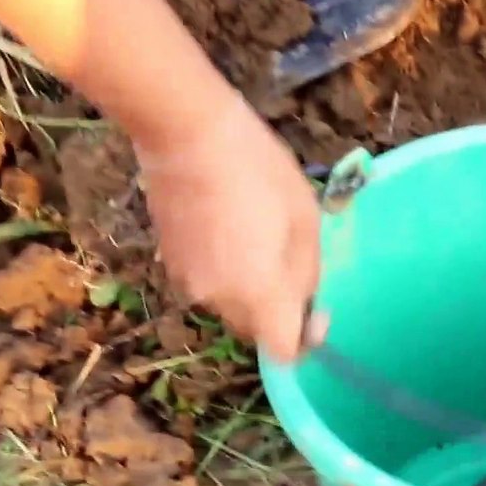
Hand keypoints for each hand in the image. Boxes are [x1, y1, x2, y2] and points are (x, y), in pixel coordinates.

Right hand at [135, 94, 321, 361]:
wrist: (186, 132)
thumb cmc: (258, 169)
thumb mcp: (305, 218)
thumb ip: (307, 272)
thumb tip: (306, 303)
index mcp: (257, 291)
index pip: (282, 352)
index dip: (304, 341)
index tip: (317, 310)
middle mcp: (217, 299)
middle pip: (254, 331)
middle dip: (277, 310)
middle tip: (292, 261)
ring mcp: (187, 282)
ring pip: (230, 306)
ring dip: (250, 290)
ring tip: (259, 237)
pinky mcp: (168, 261)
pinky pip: (208, 283)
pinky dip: (224, 271)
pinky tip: (231, 227)